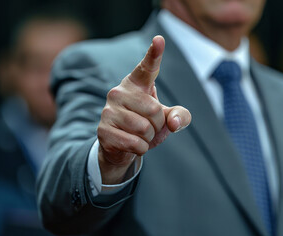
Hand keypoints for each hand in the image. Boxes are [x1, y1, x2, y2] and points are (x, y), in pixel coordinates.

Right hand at [97, 35, 191, 184]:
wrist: (121, 146)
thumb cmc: (146, 125)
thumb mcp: (167, 119)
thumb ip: (180, 115)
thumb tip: (173, 122)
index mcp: (136, 83)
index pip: (147, 67)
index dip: (154, 54)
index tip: (159, 40)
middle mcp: (119, 91)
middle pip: (154, 110)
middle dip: (158, 125)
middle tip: (149, 126)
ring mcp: (108, 110)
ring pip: (144, 128)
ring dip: (149, 138)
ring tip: (141, 135)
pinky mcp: (103, 130)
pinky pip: (135, 143)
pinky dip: (141, 148)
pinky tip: (133, 144)